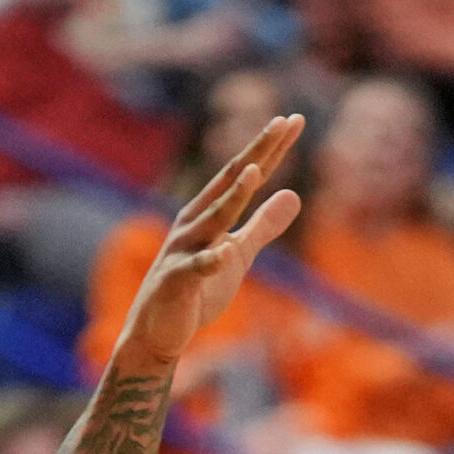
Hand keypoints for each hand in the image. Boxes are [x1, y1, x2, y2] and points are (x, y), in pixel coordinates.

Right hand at [117, 115, 304, 368]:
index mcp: (210, 212)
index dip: (271, 148)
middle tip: (280, 122)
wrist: (158, 333)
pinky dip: (209, 260)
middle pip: (230, 182)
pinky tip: (225, 252)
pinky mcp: (177, 282)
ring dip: (233, 196)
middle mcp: (194, 222)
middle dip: (256, 152)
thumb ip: (264, 225)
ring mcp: (184, 250)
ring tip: (255, 172)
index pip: (246, 173)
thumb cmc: (198, 290)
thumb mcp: (239, 254)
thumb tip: (294, 194)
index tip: (294, 120)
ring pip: (212, 219)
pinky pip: (196, 269)